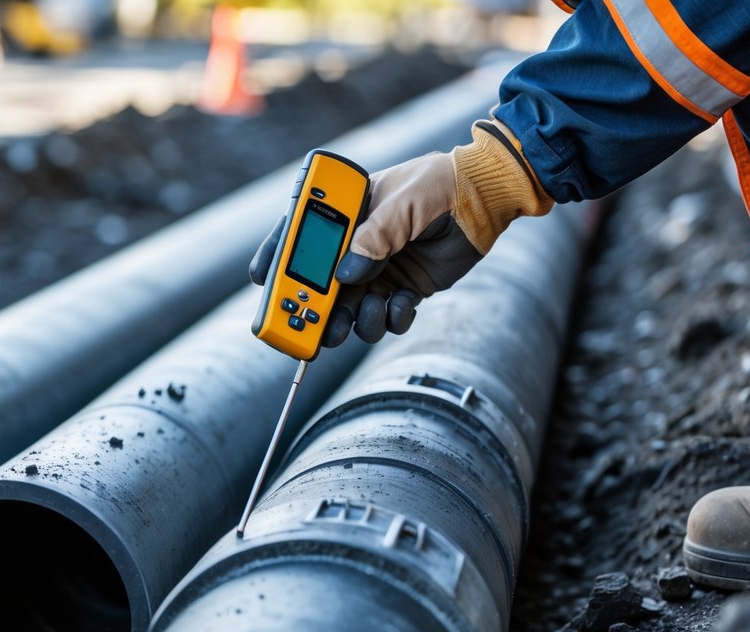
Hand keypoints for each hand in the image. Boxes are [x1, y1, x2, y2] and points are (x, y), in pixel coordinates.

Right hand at [251, 119, 553, 345]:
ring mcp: (376, 271)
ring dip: (355, 321)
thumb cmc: (440, 185)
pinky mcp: (401, 290)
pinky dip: (391, 318)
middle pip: (316, 284)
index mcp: (344, 213)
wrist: (486, 201)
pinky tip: (404, 301)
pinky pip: (384, 318)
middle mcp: (354, 246)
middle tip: (310, 327)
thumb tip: (346, 276)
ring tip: (370, 311)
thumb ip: (374, 238)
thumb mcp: (404, 203)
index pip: (297, 235)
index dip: (274, 257)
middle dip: (311, 308)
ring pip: (348, 311)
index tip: (263, 280)